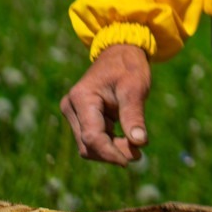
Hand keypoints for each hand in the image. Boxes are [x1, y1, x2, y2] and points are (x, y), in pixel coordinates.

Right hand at [59, 44, 151, 165]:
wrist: (121, 52)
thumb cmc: (129, 67)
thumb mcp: (135, 88)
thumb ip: (134, 115)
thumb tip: (139, 143)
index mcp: (81, 98)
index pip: (92, 137)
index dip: (111, 153)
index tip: (130, 160)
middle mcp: (71, 107)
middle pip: (89, 145)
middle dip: (113, 152)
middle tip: (139, 153)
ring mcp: (74, 113)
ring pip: (89, 145)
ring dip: (112, 150)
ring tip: (135, 146)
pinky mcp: (80, 118)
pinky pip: (93, 139)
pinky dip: (110, 144)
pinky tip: (128, 140)